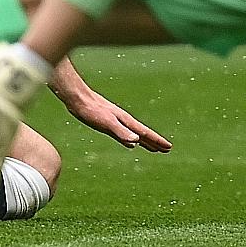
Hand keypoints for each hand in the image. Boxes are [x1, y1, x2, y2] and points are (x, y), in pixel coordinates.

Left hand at [50, 60, 171, 151]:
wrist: (77, 97)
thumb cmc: (91, 110)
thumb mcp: (106, 123)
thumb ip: (120, 132)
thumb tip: (136, 141)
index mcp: (125, 121)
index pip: (145, 133)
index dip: (156, 141)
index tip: (168, 147)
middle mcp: (123, 120)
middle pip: (143, 133)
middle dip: (154, 141)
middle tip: (166, 149)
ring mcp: (116, 120)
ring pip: (134, 132)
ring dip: (144, 140)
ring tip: (152, 147)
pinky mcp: (107, 121)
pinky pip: (124, 132)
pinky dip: (131, 137)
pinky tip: (130, 140)